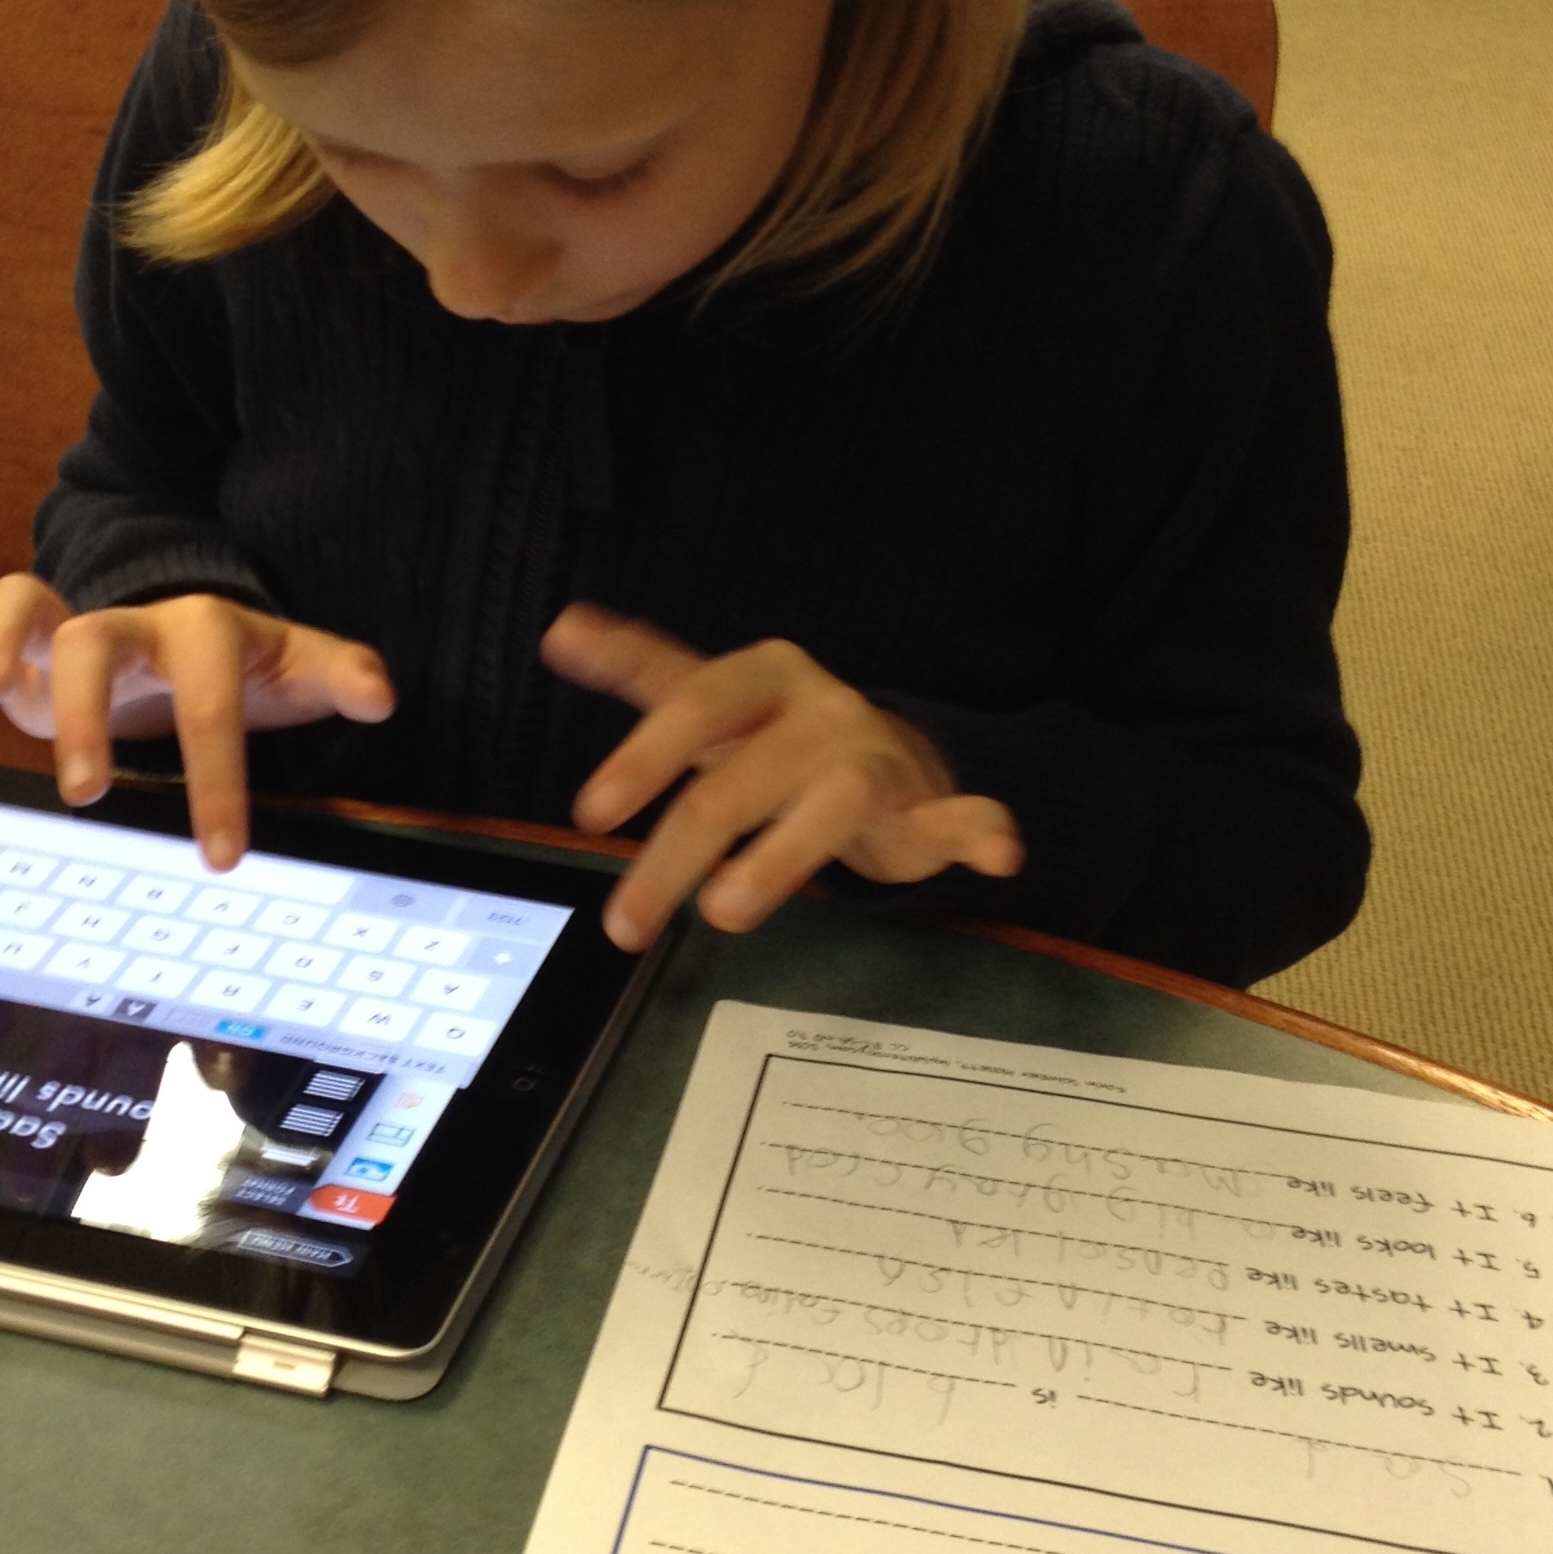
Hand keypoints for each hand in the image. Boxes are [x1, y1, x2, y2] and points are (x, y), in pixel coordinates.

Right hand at [0, 575, 395, 866]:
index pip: (210, 696)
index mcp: (203, 631)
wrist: (186, 625)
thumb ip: (338, 676)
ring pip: (24, 606)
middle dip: (88, 713)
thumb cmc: (243, 664)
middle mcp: (130, 620)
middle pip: (98, 639)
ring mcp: (71, 623)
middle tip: (85, 794)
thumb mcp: (294, 668)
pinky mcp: (25, 641)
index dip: (216, 773)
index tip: (221, 855)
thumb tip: (383, 696)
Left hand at [543, 604, 1020, 949]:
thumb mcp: (709, 698)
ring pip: (833, 804)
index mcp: (762, 676)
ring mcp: (878, 756)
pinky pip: (960, 813)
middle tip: (625, 926)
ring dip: (778, 861)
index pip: (692, 707)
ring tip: (726, 913)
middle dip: (673, 856)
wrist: (884, 751)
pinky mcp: (929, 805)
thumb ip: (641, 666)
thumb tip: (559, 626)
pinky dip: (977, 830)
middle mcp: (820, 709)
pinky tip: (993, 852)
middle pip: (736, 783)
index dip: (643, 756)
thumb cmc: (775, 734)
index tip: (592, 812)